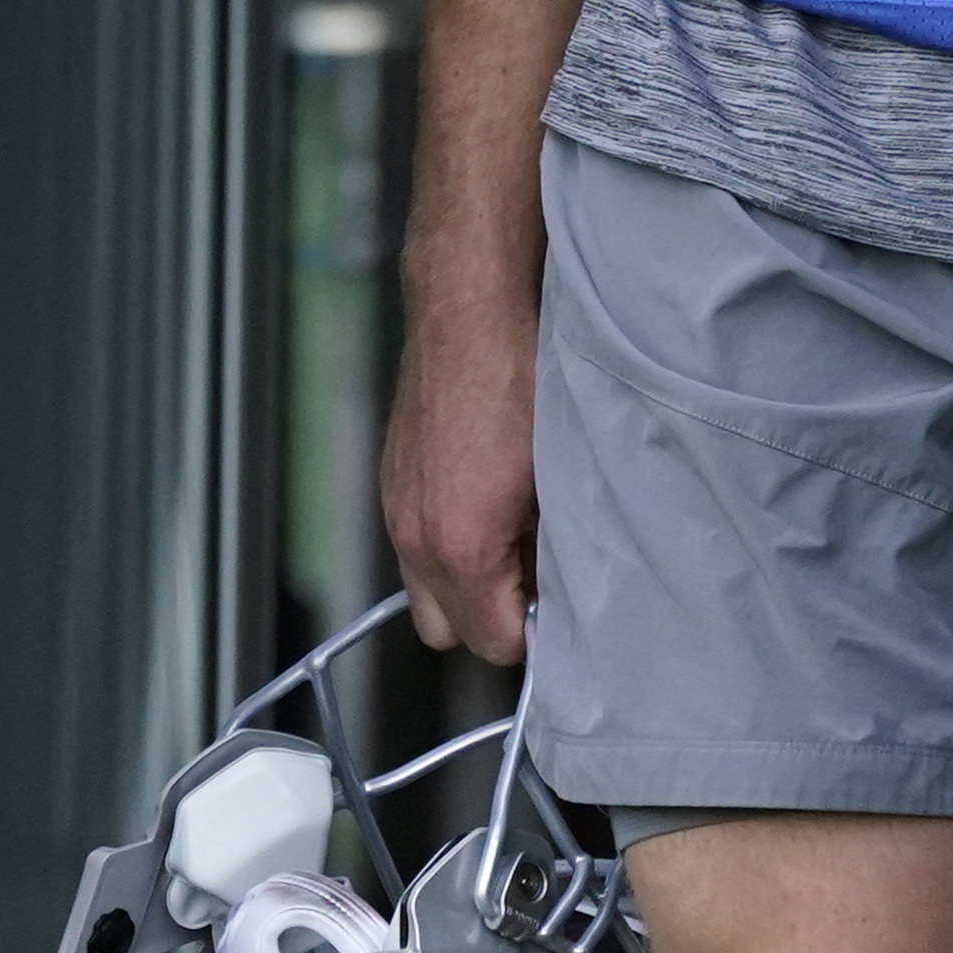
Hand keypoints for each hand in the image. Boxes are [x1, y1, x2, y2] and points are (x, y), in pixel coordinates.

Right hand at [383, 269, 542, 661]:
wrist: (469, 309)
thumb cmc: (521, 381)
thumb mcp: (559, 479)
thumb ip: (554, 552)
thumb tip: (560, 588)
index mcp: (459, 547)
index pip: (495, 643)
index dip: (533, 631)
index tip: (560, 604)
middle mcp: (413, 538)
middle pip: (449, 632)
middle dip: (492, 615)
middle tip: (537, 573)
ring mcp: (396, 509)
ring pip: (427, 590)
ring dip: (469, 579)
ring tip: (516, 530)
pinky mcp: (392, 481)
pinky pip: (414, 544)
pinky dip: (447, 539)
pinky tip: (488, 496)